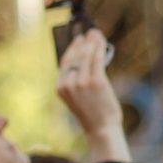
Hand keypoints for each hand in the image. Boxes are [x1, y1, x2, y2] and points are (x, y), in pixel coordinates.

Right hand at [56, 29, 127, 162]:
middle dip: (82, 42)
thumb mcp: (78, 97)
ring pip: (86, 55)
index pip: (65, 63)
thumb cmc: (92, 114)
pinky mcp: (95, 81)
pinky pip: (97, 59)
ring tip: (96, 34)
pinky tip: (102, 41)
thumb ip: (78, 80)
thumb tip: (87, 57)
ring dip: (92, 42)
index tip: (78, 40)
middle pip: (75, 56)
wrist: (100, 129)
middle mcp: (68, 84)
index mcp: (60, 88)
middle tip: (89, 33)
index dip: (72, 49)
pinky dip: (99, 47)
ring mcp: (81, 82)